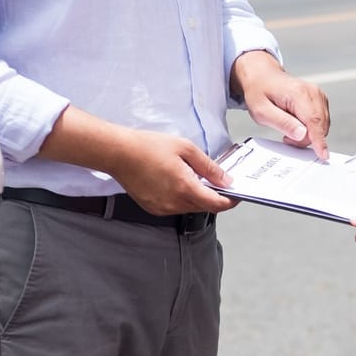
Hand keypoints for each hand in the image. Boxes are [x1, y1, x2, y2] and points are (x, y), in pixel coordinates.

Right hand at [105, 132, 238, 215]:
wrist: (119, 153)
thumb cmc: (148, 147)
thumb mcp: (185, 148)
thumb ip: (208, 166)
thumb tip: (225, 179)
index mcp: (185, 188)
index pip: (217, 204)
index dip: (230, 201)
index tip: (236, 195)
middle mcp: (175, 203)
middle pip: (204, 207)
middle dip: (213, 196)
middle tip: (215, 180)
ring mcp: (163, 208)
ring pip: (190, 208)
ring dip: (196, 197)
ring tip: (190, 177)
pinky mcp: (154, 209)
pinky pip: (175, 207)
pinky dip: (181, 198)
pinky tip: (175, 182)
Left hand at [233, 51, 330, 159]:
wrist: (262, 77)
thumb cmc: (259, 92)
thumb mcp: (262, 111)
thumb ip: (283, 123)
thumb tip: (302, 134)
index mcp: (298, 94)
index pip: (313, 121)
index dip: (319, 140)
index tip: (323, 155)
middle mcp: (312, 92)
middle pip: (319, 126)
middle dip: (305, 138)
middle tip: (286, 137)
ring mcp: (318, 95)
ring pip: (322, 125)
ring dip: (308, 134)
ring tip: (289, 128)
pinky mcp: (319, 99)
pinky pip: (321, 121)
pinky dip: (311, 128)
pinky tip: (297, 124)